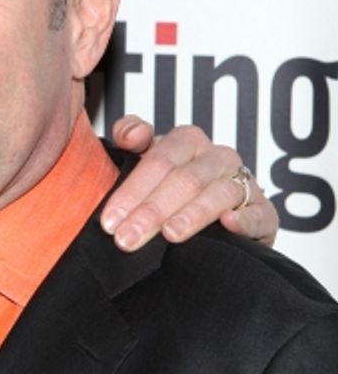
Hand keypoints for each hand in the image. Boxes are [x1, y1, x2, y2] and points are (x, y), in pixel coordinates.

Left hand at [101, 115, 277, 251]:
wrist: (212, 221)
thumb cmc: (170, 186)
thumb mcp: (145, 159)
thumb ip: (130, 135)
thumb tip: (133, 134)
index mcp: (187, 141)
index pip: (157, 161)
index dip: (131, 191)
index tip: (109, 221)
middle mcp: (217, 157)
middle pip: (183, 180)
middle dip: (151, 211)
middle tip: (127, 238)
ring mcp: (243, 183)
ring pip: (217, 194)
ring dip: (191, 215)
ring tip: (169, 235)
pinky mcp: (264, 212)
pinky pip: (258, 213)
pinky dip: (244, 219)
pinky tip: (228, 225)